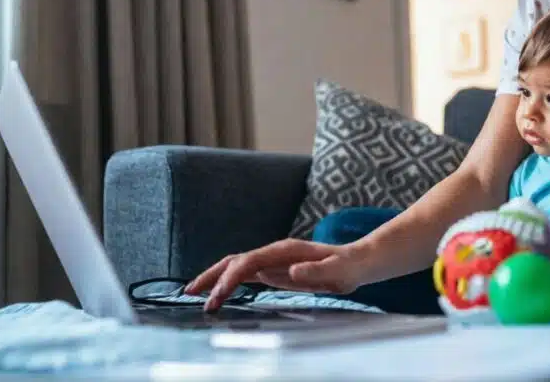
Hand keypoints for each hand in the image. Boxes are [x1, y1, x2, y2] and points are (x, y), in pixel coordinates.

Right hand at [184, 239, 368, 311]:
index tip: (216, 299)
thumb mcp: (337, 272)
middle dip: (211, 276)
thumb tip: (288, 272)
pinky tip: (219, 292)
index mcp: (286, 251)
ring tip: (194, 293)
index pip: (248, 263)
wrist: (359, 261)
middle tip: (189, 294)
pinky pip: (247, 274)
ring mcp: (274, 260)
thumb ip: (314, 272)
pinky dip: (228, 282)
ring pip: (237, 266)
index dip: (230, 280)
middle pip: (235, 261)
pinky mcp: (276, 269)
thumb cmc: (349, 267)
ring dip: (215, 278)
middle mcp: (275, 253)